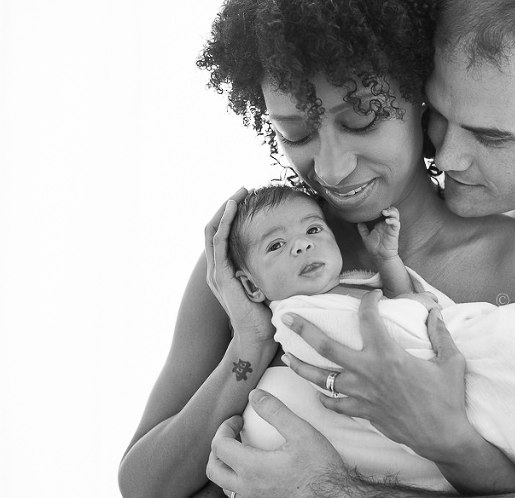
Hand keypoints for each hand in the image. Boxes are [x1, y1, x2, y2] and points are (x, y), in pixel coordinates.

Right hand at [205, 188, 273, 341]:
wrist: (257, 337)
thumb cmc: (266, 314)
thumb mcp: (267, 284)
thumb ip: (268, 270)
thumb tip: (288, 254)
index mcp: (227, 270)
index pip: (224, 235)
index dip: (232, 215)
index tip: (247, 200)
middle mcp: (218, 268)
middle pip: (215, 228)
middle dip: (227, 206)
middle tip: (242, 189)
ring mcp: (217, 271)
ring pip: (214, 231)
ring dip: (225, 210)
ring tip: (237, 194)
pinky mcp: (221, 275)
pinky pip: (218, 242)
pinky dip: (224, 222)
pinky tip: (232, 208)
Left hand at [207, 389, 349, 497]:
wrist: (334, 497)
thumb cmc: (320, 468)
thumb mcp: (300, 431)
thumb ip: (275, 411)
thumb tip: (255, 395)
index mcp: (252, 468)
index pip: (220, 446)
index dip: (225, 427)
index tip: (238, 419)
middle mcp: (247, 488)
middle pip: (214, 469)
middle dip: (218, 447)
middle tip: (234, 433)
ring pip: (224, 485)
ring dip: (226, 465)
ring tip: (241, 450)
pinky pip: (239, 494)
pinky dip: (238, 479)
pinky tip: (255, 469)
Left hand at [282, 290, 472, 462]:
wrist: (442, 436)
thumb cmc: (448, 398)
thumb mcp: (451, 360)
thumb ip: (440, 333)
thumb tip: (434, 312)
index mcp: (387, 353)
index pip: (368, 317)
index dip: (368, 301)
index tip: (372, 296)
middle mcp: (367, 371)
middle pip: (325, 346)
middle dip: (303, 329)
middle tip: (287, 316)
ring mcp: (360, 394)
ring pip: (320, 378)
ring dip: (300, 365)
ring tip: (287, 356)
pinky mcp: (361, 412)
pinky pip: (333, 405)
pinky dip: (323, 398)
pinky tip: (317, 393)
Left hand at [357, 206, 399, 260]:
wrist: (380, 257)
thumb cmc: (375, 247)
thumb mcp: (366, 237)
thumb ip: (363, 230)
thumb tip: (358, 222)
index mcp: (381, 224)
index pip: (384, 211)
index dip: (381, 207)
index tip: (374, 206)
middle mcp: (387, 224)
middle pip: (392, 210)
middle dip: (388, 207)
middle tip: (381, 208)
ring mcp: (391, 227)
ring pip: (396, 215)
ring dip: (391, 211)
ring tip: (384, 212)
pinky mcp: (395, 232)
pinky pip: (396, 224)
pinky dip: (393, 220)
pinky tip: (387, 221)